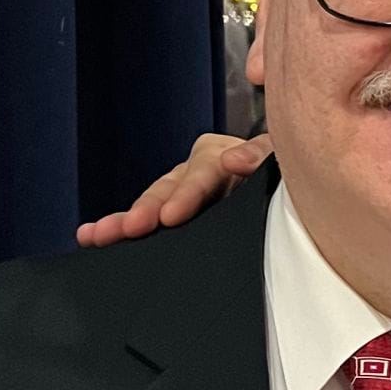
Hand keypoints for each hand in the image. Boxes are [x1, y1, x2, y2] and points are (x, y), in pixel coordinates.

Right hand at [75, 133, 272, 247]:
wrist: (300, 195)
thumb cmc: (290, 180)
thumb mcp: (284, 167)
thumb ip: (262, 159)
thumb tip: (233, 159)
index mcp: (232, 155)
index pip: (205, 171)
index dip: (188, 193)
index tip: (171, 215)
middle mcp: (205, 168)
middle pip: (172, 186)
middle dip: (149, 208)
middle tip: (130, 229)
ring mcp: (189, 189)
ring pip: (155, 201)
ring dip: (127, 218)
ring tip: (98, 234)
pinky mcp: (180, 210)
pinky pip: (151, 217)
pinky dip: (122, 224)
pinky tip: (90, 234)